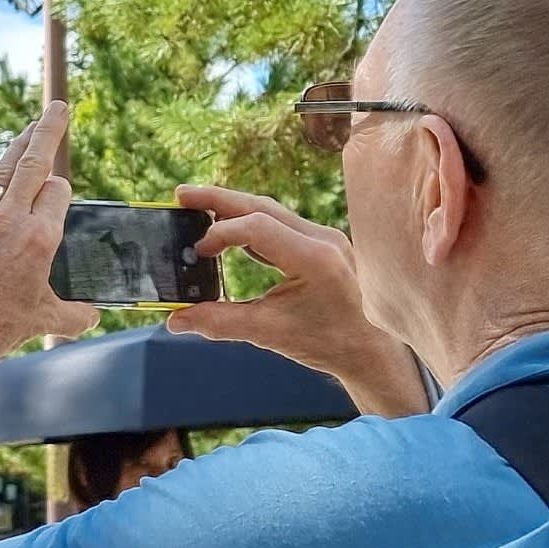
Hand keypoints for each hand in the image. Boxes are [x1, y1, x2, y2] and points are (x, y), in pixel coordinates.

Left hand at [0, 100, 99, 369]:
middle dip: (48, 131)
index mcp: (40, 238)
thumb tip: (93, 316)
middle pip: (34, 164)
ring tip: (28, 126)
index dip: (60, 190)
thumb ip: (73, 314)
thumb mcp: (44, 320)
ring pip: (0, 172)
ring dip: (15, 146)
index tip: (58, 193)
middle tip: (57, 108)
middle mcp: (9, 220)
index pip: (58, 193)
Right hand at [164, 186, 429, 415]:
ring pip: (271, 211)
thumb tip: (175, 320)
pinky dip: (250, 223)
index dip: (220, 235)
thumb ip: (220, 322)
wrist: (373, 352)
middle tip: (180, 195)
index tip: (196, 253)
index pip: (257, 227)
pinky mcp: (322, 244)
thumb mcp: (270, 333)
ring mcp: (325, 238)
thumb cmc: (330, 343)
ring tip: (197, 205)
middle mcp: (323, 239)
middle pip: (261, 205)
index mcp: (315, 258)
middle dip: (218, 199)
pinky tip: (229, 228)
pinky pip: (281, 224)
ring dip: (233, 208)